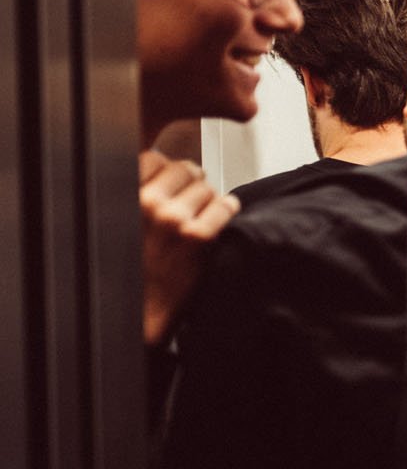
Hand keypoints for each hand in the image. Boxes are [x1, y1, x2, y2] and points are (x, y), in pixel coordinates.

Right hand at [140, 150, 237, 344]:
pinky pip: (226, 205)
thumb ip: (136, 192)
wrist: (140, 310)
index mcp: (123, 196)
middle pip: (185, 169)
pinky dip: (226, 211)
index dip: (167, 172)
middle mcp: (146, 203)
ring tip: (197, 221)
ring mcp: (173, 220)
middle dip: (191, 184)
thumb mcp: (118, 221)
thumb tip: (164, 163)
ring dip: (208, 201)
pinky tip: (215, 224)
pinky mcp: (198, 237)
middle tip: (189, 205)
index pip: (155, 159)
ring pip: (208, 188)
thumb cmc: (131, 267)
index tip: (170, 186)